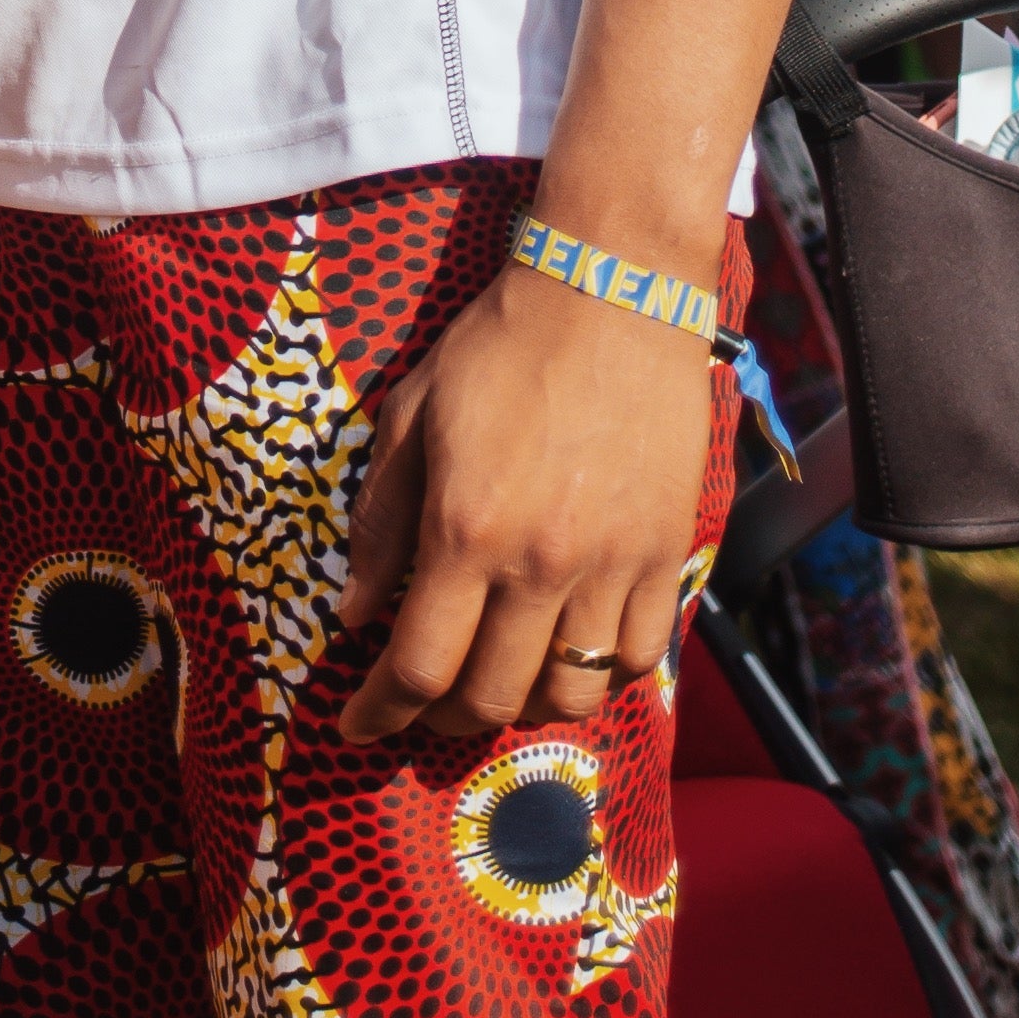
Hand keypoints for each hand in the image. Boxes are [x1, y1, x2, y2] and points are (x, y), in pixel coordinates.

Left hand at [337, 267, 720, 745]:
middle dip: (440, 722)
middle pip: (490, 698)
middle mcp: (541, 563)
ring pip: (570, 694)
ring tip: (496, 683)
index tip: (355, 725)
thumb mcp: (411, 416)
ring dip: (522, 707)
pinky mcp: (666, 552)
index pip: (418, 665)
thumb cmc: (500, 344)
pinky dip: (601, 676)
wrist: (613, 292)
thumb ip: (380, 522)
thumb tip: (352, 612)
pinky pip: (640, 656)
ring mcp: (612, 564)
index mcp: (467, 529)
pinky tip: (571, 654)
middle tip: (419, 709)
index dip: (378, 712)